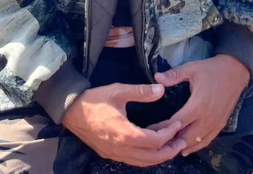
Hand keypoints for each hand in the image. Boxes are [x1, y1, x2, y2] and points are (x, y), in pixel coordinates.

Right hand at [62, 82, 186, 165]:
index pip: (154, 140)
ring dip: (159, 156)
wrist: (70, 110)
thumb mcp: (118, 91)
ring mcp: (114, 154)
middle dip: (169, 150)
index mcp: (124, 134)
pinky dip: (146, 157)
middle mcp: (121, 149)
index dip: (169, 133)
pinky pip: (133, 161)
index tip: (177, 123)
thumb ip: (141, 92)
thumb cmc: (94, 99)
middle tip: (182, 140)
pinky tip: (152, 148)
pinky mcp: (109, 154)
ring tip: (171, 146)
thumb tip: (161, 89)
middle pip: (152, 157)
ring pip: (143, 162)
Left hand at [154, 54, 250, 155]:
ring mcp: (215, 123)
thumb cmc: (211, 70)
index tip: (151, 130)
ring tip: (168, 147)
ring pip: (196, 142)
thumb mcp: (191, 68)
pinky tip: (187, 148)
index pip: (177, 123)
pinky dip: (196, 146)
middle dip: (171, 141)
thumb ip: (174, 75)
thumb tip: (156, 77)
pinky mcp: (221, 125)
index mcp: (198, 105)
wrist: (235, 71)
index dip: (163, 128)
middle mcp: (207, 118)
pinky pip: (207, 140)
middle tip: (157, 142)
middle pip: (186, 137)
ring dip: (182, 146)